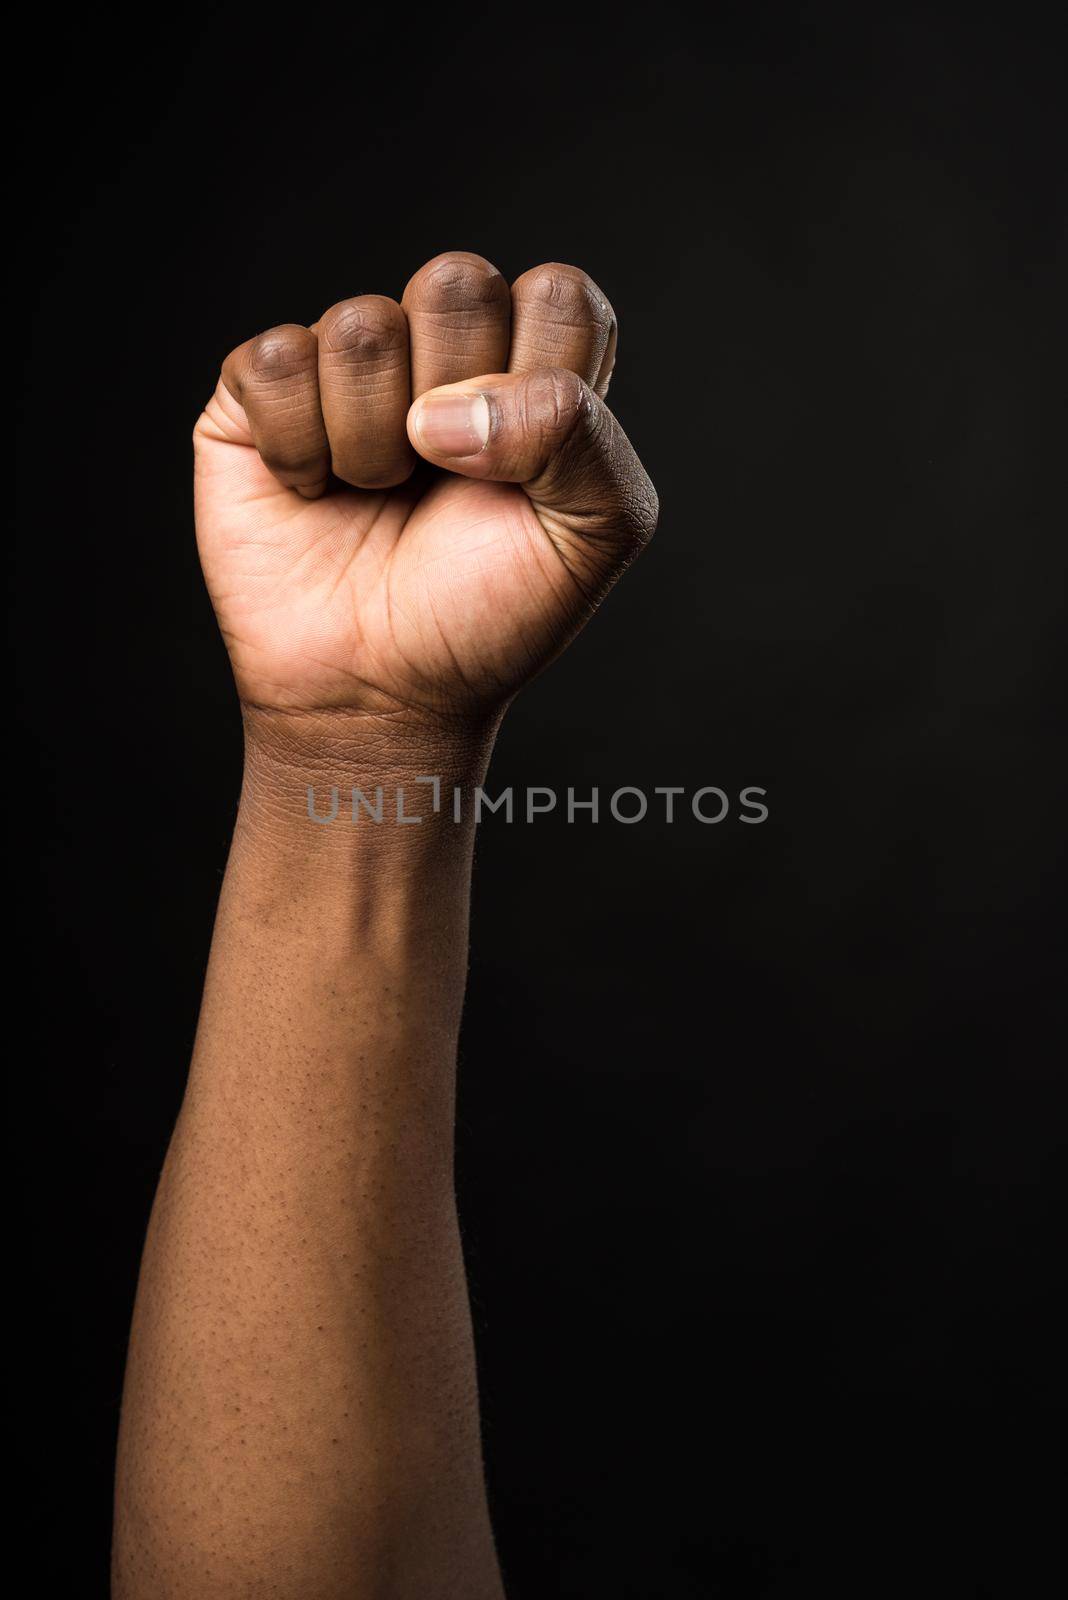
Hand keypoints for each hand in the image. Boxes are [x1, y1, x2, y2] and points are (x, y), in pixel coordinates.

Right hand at [194, 252, 657, 727]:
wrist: (383, 695)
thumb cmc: (488, 616)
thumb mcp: (593, 535)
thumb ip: (579, 435)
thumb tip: (444, 408)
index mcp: (534, 373)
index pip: (558, 294)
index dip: (542, 374)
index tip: (527, 468)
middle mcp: (443, 355)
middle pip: (457, 280)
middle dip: (455, 397)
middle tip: (445, 479)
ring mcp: (350, 369)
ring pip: (362, 324)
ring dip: (373, 442)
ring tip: (378, 495)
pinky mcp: (261, 395)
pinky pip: (277, 362)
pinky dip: (298, 448)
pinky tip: (312, 492)